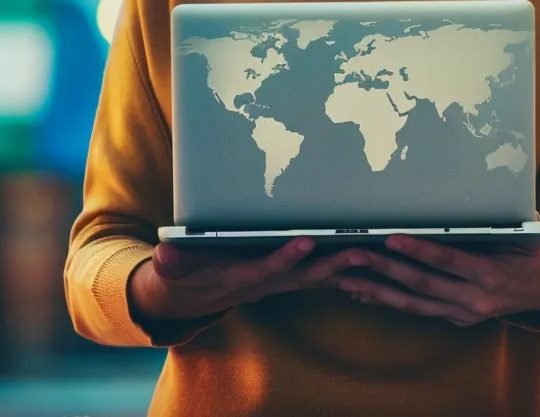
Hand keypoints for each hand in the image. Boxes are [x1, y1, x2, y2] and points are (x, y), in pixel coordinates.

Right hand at [129, 238, 354, 322]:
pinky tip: (371, 262)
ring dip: (348, 268)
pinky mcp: (288, 278)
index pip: (266, 268)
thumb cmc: (182, 277)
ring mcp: (280, 283)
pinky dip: (346, 272)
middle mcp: (267, 282)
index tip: (304, 241)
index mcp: (240, 277)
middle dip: (333, 264)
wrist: (191, 297)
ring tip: (376, 252)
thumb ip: (171, 263)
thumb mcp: (170, 271)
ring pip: (320, 277)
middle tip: (360, 251)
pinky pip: (322, 277)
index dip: (285, 257)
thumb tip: (163, 254)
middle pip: (305, 275)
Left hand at [335, 235, 539, 326]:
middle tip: (355, 254)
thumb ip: (501, 215)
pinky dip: (388, 301)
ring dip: (378, 290)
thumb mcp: (527, 231)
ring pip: (413, 303)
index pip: (448, 261)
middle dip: (386, 269)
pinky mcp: (456, 319)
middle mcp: (475, 300)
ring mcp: (464, 313)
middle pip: (423, 284)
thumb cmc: (534, 250)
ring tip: (346, 278)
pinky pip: (416, 310)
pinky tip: (362, 292)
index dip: (420, 250)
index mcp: (491, 275)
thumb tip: (480, 183)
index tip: (392, 238)